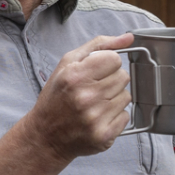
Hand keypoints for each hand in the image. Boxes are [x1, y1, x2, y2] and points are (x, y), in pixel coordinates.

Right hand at [24, 33, 133, 161]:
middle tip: (94, 89)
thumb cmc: (56, 97)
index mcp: (75, 76)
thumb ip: (99, 46)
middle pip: (123, 77)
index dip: (107, 64)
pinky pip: (126, 116)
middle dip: (111, 80)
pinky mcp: (104, 136)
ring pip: (127, 96)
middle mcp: (86, 97)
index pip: (115, 59)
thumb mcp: (68, 63)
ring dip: (114, 98)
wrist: (45, 136)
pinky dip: (115, 116)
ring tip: (96, 104)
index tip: (96, 72)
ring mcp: (96, 118)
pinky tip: (99, 117)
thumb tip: (128, 38)